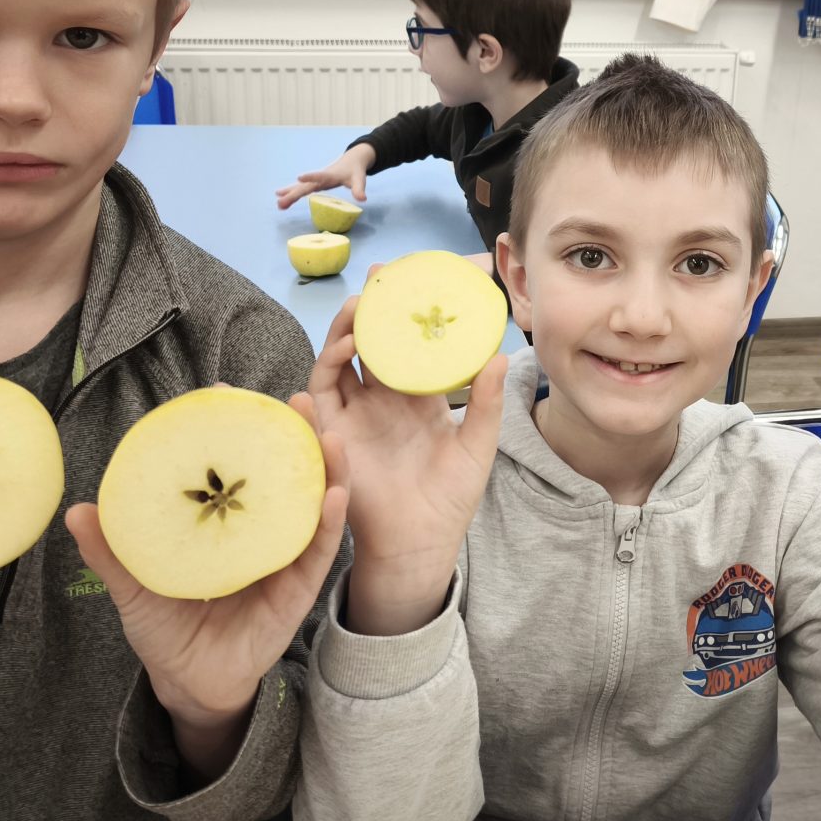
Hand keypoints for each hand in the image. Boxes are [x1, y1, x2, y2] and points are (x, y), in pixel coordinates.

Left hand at [66, 400, 349, 781]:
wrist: (187, 685)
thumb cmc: (166, 631)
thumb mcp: (135, 586)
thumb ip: (113, 550)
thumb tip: (77, 510)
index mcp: (226, 525)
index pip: (236, 467)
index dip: (234, 429)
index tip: (224, 391)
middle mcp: (262, 535)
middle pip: (286, 476)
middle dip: (297, 436)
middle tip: (299, 399)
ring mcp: (285, 560)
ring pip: (315, 505)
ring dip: (329, 469)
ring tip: (330, 436)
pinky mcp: (298, 591)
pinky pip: (320, 552)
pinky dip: (331, 523)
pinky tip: (335, 495)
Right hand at [276, 144, 374, 209]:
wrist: (352, 160)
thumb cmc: (355, 171)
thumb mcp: (359, 179)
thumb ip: (359, 189)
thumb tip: (362, 199)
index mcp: (330, 175)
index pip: (320, 176)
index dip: (311, 177)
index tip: (299, 177)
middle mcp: (320, 178)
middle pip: (305, 186)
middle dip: (293, 194)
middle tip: (281, 203)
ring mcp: (316, 180)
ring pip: (300, 188)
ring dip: (289, 195)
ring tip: (279, 204)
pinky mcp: (315, 183)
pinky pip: (301, 189)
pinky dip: (291, 193)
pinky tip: (280, 196)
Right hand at [309, 292, 504, 635]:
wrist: (421, 543)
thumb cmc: (450, 498)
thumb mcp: (478, 444)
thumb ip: (487, 402)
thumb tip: (500, 355)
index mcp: (413, 396)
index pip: (406, 343)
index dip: (407, 313)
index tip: (417, 279)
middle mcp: (378, 399)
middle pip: (367, 341)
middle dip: (370, 307)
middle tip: (381, 277)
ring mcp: (353, 414)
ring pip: (338, 358)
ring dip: (345, 328)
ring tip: (360, 306)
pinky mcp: (332, 434)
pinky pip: (320, 394)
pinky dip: (326, 367)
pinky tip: (344, 348)